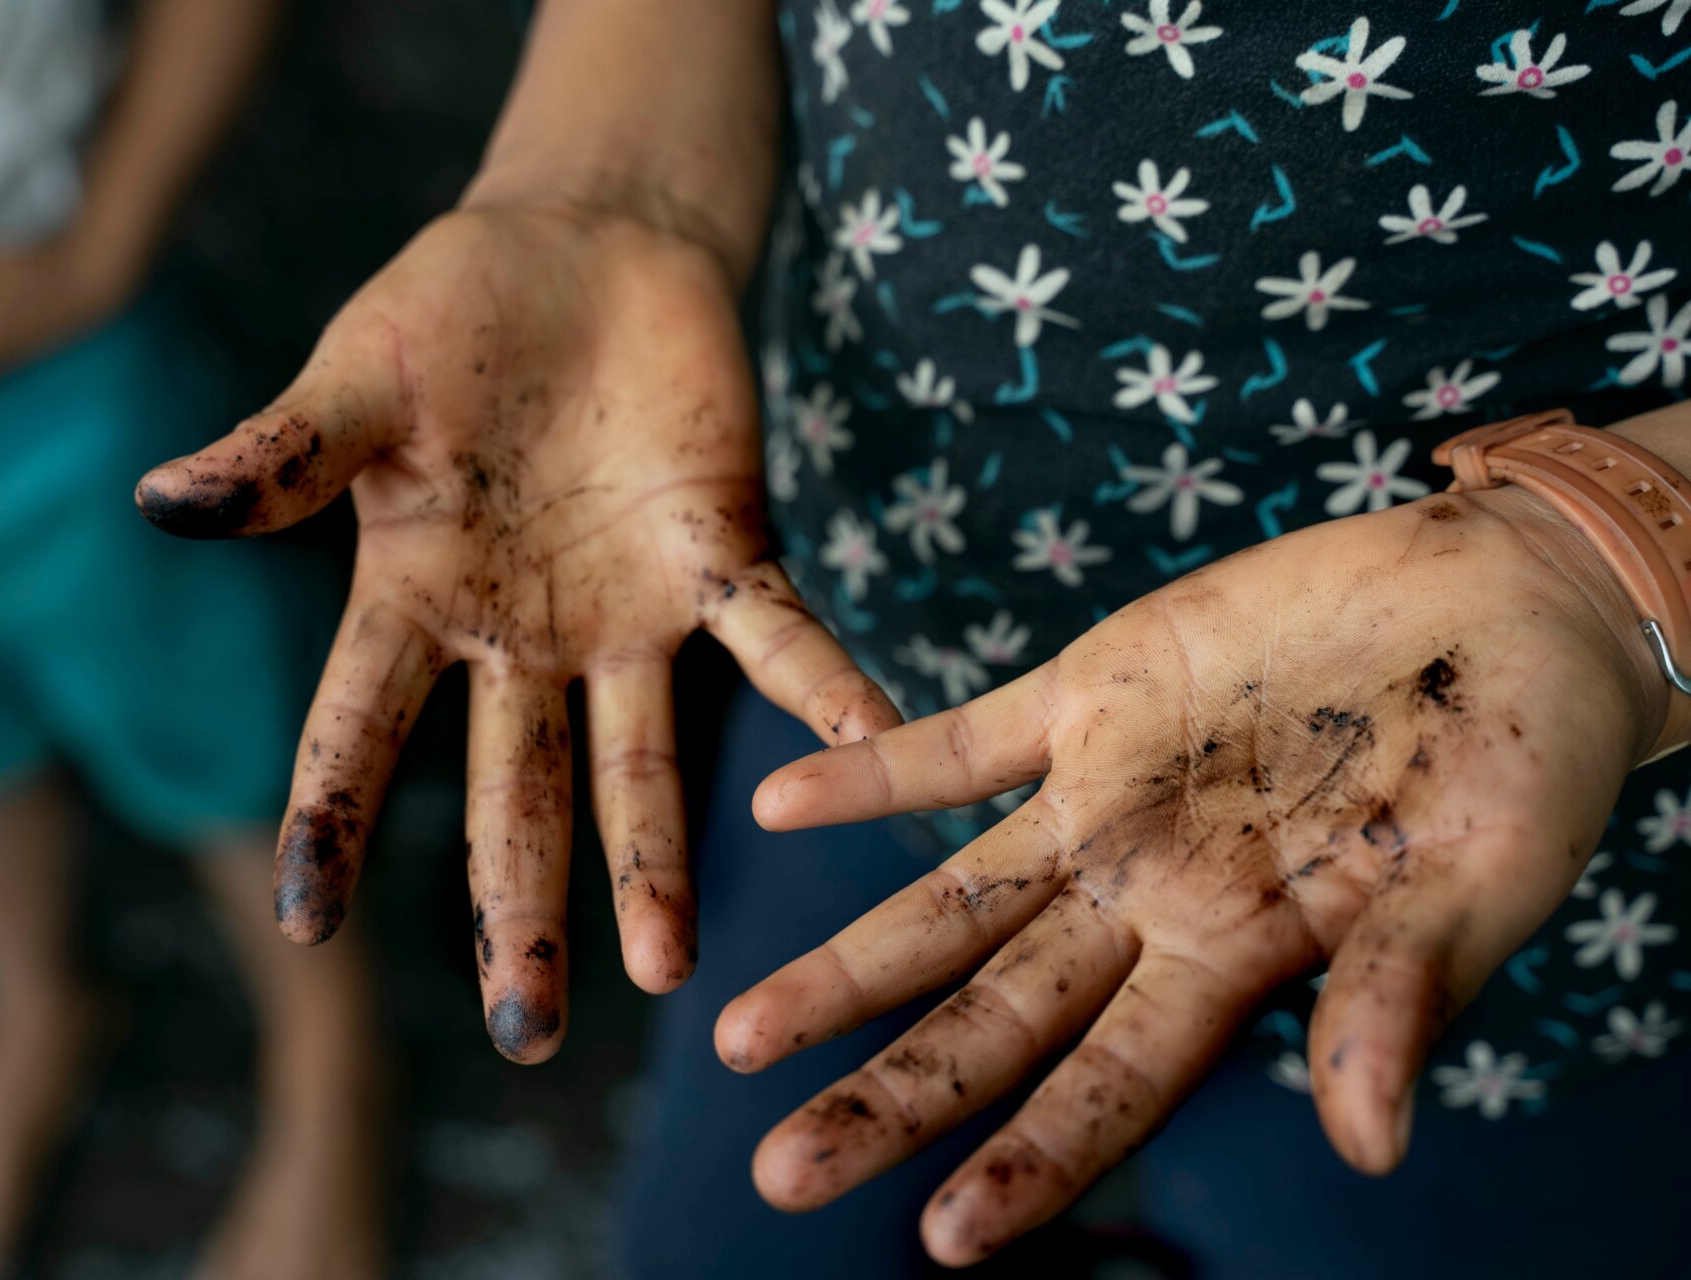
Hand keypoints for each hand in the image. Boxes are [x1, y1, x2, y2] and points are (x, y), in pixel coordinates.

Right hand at [134, 201, 900, 1061]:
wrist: (587, 240)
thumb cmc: (452, 310)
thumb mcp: (359, 375)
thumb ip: (285, 453)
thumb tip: (157, 507)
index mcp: (414, 596)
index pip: (359, 727)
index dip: (332, 817)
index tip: (309, 924)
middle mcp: (521, 635)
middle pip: (517, 793)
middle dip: (520, 909)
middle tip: (527, 1031)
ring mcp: (626, 611)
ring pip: (643, 761)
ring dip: (657, 861)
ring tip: (671, 971)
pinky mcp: (720, 554)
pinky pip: (776, 635)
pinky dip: (820, 685)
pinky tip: (865, 744)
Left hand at [718, 483, 1662, 1264]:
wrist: (1504, 603)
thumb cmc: (1527, 756)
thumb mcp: (1482, 877)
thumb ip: (1404, 995)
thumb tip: (1366, 1146)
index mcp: (1243, 955)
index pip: (1115, 1084)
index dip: (1032, 1161)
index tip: (939, 1240)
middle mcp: (1150, 894)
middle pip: (995, 1014)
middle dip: (891, 1094)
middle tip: (777, 1171)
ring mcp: (1106, 797)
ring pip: (951, 897)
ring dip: (848, 962)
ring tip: (738, 1032)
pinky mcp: (1092, 690)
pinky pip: (960, 740)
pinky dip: (876, 767)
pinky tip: (780, 797)